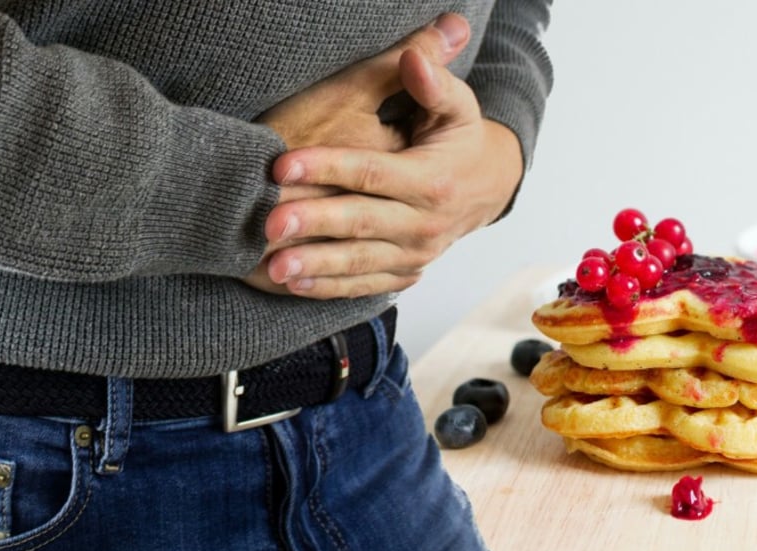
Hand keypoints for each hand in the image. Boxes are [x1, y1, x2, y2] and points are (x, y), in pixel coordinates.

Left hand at [243, 14, 471, 294]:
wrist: (488, 188)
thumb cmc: (460, 141)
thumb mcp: (458, 107)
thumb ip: (434, 83)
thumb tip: (413, 55)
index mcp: (432, 181)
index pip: (372, 174)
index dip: (327, 167)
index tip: (282, 165)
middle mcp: (424, 224)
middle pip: (360, 223)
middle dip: (313, 224)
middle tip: (269, 224)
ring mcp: (414, 254)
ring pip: (359, 262)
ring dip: (315, 267)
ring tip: (274, 267)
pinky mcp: (404, 273)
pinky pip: (364, 285)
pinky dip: (329, 288)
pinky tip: (293, 284)